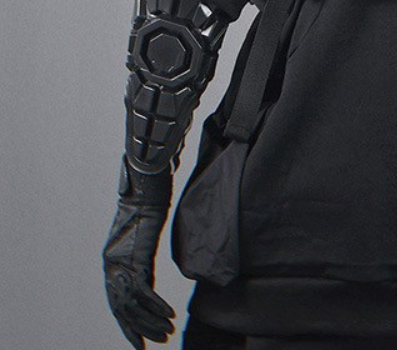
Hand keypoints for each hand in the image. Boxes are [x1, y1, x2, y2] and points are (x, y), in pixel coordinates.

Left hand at [102, 157, 175, 347]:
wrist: (147, 180)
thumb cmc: (147, 197)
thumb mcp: (143, 231)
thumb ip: (141, 251)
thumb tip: (144, 268)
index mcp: (112, 259)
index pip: (117, 301)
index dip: (127, 323)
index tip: (140, 339)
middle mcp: (112, 263)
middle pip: (121, 308)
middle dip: (137, 330)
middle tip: (152, 345)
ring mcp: (122, 259)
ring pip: (132, 304)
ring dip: (150, 321)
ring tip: (165, 333)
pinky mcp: (135, 254)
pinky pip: (143, 290)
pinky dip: (156, 305)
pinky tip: (168, 314)